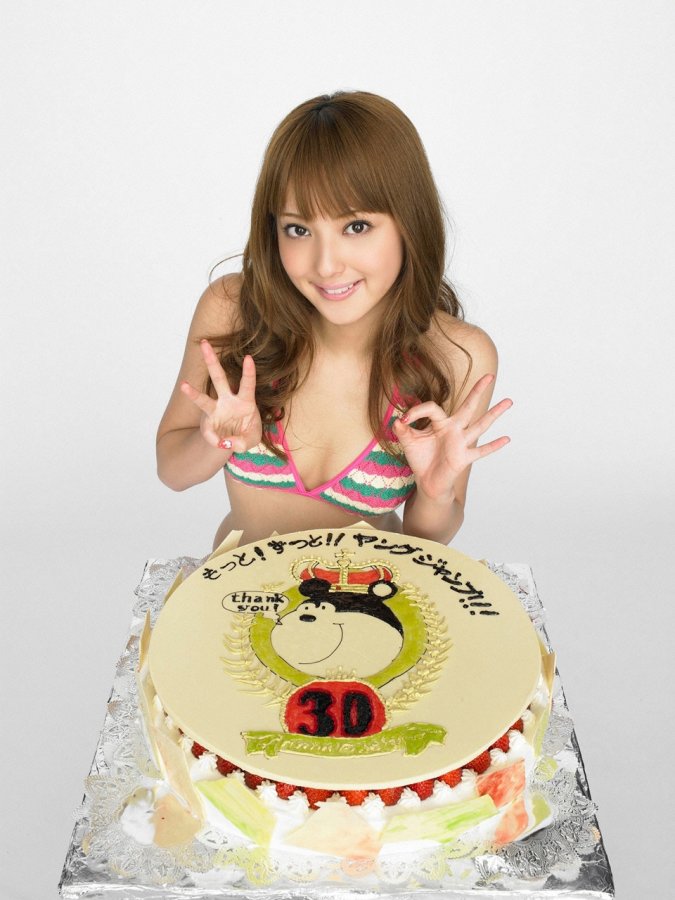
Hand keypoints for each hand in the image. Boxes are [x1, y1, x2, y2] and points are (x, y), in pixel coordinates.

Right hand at [180, 340, 262, 451]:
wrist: (235, 442)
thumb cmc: (246, 434)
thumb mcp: (252, 439)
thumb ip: (242, 441)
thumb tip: (225, 442)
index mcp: (245, 401)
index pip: (247, 384)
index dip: (248, 372)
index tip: (248, 357)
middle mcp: (228, 401)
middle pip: (218, 378)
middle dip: (211, 361)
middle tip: (204, 343)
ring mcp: (215, 411)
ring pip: (202, 399)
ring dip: (192, 392)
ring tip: (183, 385)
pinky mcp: (207, 424)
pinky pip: (208, 432)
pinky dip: (213, 439)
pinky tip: (219, 443)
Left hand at [392, 374, 511, 502]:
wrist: (427, 481)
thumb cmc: (420, 459)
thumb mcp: (408, 442)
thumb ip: (402, 430)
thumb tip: (396, 420)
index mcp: (440, 423)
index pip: (432, 408)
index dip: (416, 411)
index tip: (403, 421)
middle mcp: (454, 429)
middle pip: (468, 406)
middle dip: (478, 391)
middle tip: (490, 375)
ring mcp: (462, 442)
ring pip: (481, 425)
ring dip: (494, 413)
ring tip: (509, 401)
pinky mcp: (465, 458)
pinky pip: (482, 451)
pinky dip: (494, 446)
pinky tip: (507, 439)